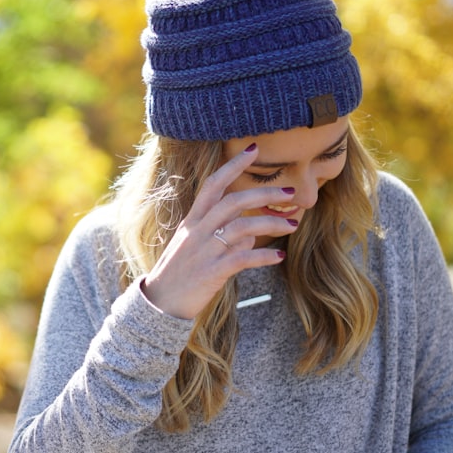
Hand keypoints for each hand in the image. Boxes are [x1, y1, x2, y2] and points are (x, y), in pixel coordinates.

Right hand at [141, 144, 297, 319]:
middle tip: (290, 193)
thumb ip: (221, 235)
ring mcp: (204, 251)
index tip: (253, 149)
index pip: (213, 184)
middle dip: (264, 193)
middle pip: (233, 201)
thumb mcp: (194, 247)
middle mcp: (198, 231)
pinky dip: (264, 256)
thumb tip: (250, 233)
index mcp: (192, 221)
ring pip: (242, 227)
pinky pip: (243, 259)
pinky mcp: (212, 272)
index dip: (233, 165)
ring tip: (293, 224)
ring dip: (272, 223)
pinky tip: (279, 256)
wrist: (160, 303)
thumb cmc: (178, 274)